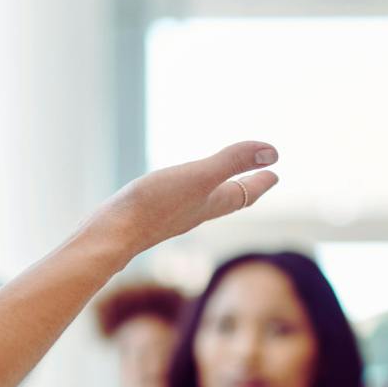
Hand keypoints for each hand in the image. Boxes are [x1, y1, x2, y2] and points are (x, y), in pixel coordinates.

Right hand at [81, 141, 279, 264]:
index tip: (275, 173)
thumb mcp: (198, 177)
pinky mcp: (149, 214)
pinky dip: (188, 192)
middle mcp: (194, 212)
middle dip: (245, 187)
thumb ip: (231, 162)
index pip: (244, 193)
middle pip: (228, 199)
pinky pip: (177, 200)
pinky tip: (174, 189)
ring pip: (203, 202)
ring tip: (221, 183)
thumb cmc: (155, 205)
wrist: (112, 233)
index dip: (261, 182)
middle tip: (260, 178)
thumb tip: (273, 153)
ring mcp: (171, 215)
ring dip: (218, 191)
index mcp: (210, 203)